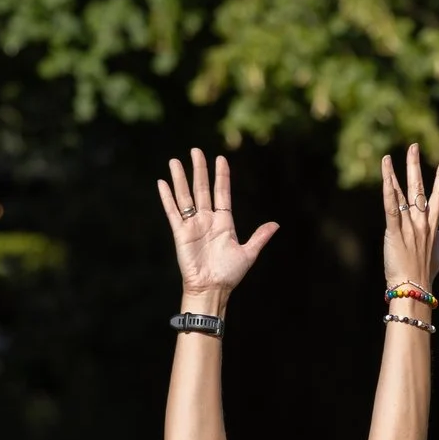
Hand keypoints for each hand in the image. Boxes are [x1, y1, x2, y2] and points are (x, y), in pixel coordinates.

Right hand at [158, 150, 276, 307]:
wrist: (212, 289)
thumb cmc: (229, 275)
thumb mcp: (248, 253)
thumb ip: (260, 237)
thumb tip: (276, 224)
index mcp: (224, 222)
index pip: (222, 193)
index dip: (221, 176)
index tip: (220, 158)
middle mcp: (207, 220)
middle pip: (201, 189)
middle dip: (199, 169)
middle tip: (195, 150)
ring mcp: (193, 225)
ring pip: (185, 196)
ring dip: (180, 178)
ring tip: (175, 160)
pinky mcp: (181, 233)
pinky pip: (173, 212)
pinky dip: (167, 198)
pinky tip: (162, 183)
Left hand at [380, 142, 438, 290]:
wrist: (413, 290)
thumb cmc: (424, 277)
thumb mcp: (436, 258)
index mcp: (433, 228)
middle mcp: (422, 223)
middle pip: (420, 188)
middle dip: (416, 166)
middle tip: (413, 146)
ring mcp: (410, 227)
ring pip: (402, 195)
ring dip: (394, 174)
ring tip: (388, 157)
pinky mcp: (395, 233)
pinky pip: (391, 208)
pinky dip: (387, 190)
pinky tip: (384, 176)